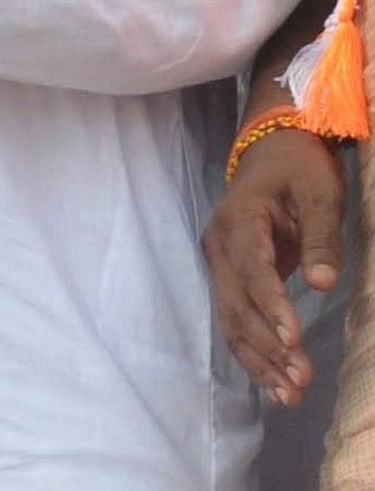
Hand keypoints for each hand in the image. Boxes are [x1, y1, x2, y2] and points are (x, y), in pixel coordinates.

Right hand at [206, 122, 344, 406]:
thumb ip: (320, 238)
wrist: (272, 149)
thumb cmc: (300, 167)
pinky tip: (274, 382)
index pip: (253, 270)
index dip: (272, 306)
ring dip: (260, 359)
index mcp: (239, 221)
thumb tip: (324, 284)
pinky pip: (236, 319)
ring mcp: (220, 263)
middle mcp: (220, 247)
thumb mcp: (320, 193)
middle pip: (236, 305)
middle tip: (301, 381)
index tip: (296, 339)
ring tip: (291, 394)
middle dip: (268, 347)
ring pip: (232, 320)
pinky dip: (254, 353)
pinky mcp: (230, 276)